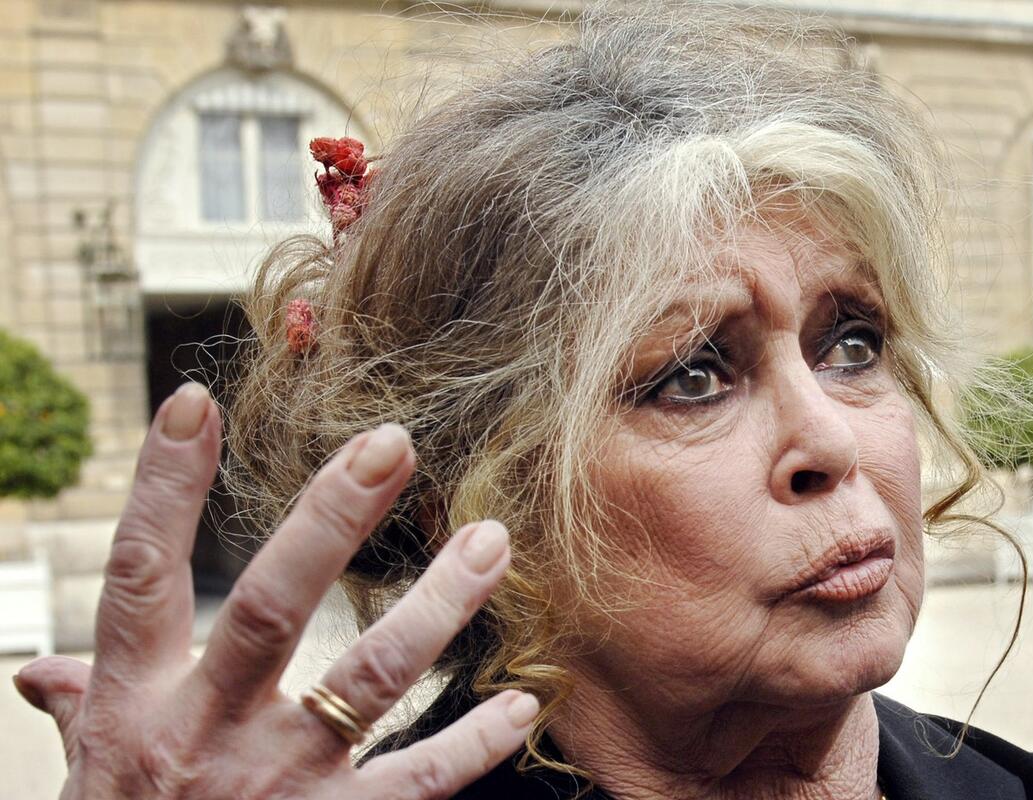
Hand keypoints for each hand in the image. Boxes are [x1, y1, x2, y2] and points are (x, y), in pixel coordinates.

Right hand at [13, 383, 536, 798]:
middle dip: (330, 519)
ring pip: (368, 678)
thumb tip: (38, 670)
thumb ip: (81, 706)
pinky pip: (416, 782)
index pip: (138, 574)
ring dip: (436, 605)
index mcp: (138, 702)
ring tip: (489, 541)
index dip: (162, 488)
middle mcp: (207, 732)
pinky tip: (520, 699)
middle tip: (392, 444)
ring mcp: (278, 784)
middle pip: (268, 605)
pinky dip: (472, 741)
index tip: (196, 401)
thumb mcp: (91, 770)